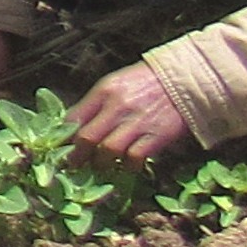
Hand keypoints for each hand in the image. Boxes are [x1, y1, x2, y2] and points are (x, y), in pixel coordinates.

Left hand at [68, 63, 196, 161]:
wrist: (185, 80)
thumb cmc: (146, 82)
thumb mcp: (116, 84)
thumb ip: (97, 103)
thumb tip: (76, 126)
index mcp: (105, 91)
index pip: (75, 117)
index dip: (65, 137)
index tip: (62, 147)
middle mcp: (118, 107)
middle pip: (87, 137)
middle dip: (77, 155)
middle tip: (74, 164)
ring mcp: (138, 122)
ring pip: (109, 150)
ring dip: (101, 163)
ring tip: (100, 166)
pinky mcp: (157, 136)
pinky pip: (135, 158)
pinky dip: (127, 165)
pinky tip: (126, 165)